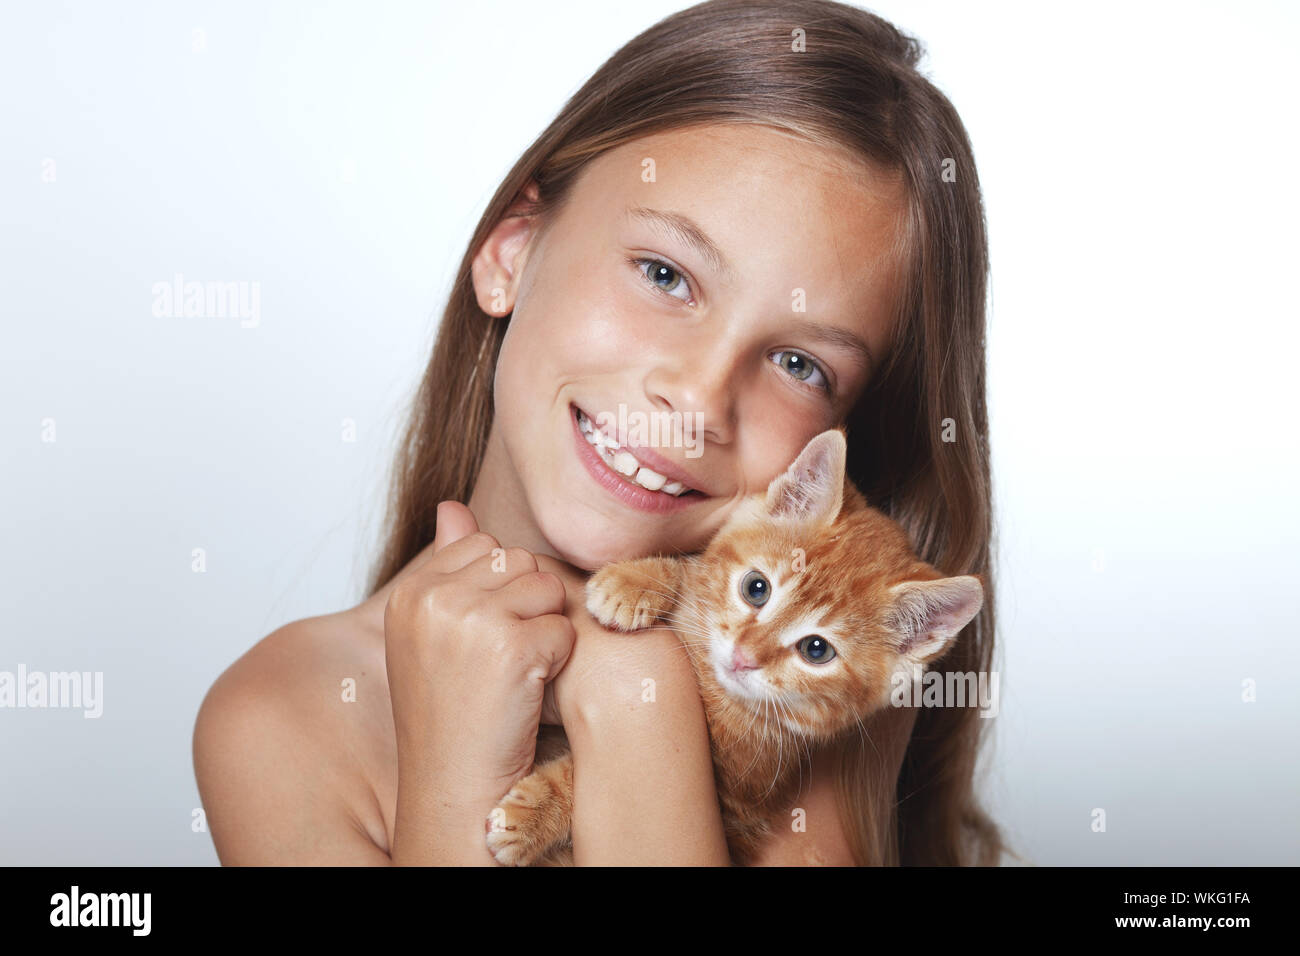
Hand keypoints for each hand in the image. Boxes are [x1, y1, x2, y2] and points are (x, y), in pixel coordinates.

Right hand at [384, 501, 575, 810]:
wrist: (454, 784)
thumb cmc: (449, 711)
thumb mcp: (432, 633)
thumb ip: (446, 566)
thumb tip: (452, 506)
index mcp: (411, 592)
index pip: (482, 545)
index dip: (498, 589)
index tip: (482, 636)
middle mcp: (435, 599)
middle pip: (519, 561)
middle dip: (526, 605)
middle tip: (502, 658)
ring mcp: (472, 620)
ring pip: (546, 588)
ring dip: (545, 629)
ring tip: (513, 672)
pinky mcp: (512, 646)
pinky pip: (564, 628)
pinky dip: (557, 661)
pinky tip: (525, 691)